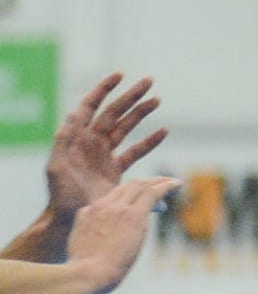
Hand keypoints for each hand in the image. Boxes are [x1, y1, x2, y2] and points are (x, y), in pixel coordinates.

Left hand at [46, 74, 167, 219]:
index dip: (104, 89)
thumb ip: (64, 140)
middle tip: (149, 81)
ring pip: (125, 127)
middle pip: (113, 112)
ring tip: (157, 99)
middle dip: (130, 96)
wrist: (72, 218)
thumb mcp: (57, 166)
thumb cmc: (61, 193)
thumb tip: (74, 115)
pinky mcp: (115, 169)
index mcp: (77, 137)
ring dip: (141, 113)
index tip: (120, 75)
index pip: (90, 106)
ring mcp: (104, 154)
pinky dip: (149, 142)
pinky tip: (164, 131)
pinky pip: (135, 151)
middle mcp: (90, 142)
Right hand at [65, 177, 179, 293]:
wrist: (86, 274)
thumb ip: (92, 239)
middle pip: (125, 187)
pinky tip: (177, 184)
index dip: (128, 196)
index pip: (111, 197)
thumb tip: (103, 247)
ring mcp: (117, 209)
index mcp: (87, 213)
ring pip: (139, 186)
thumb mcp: (81, 249)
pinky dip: (165, 186)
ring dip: (158, 182)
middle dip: (145, 184)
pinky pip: (152, 193)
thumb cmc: (84, 273)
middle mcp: (101, 206)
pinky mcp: (133, 215)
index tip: (140, 201)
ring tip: (172, 183)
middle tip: (160, 185)